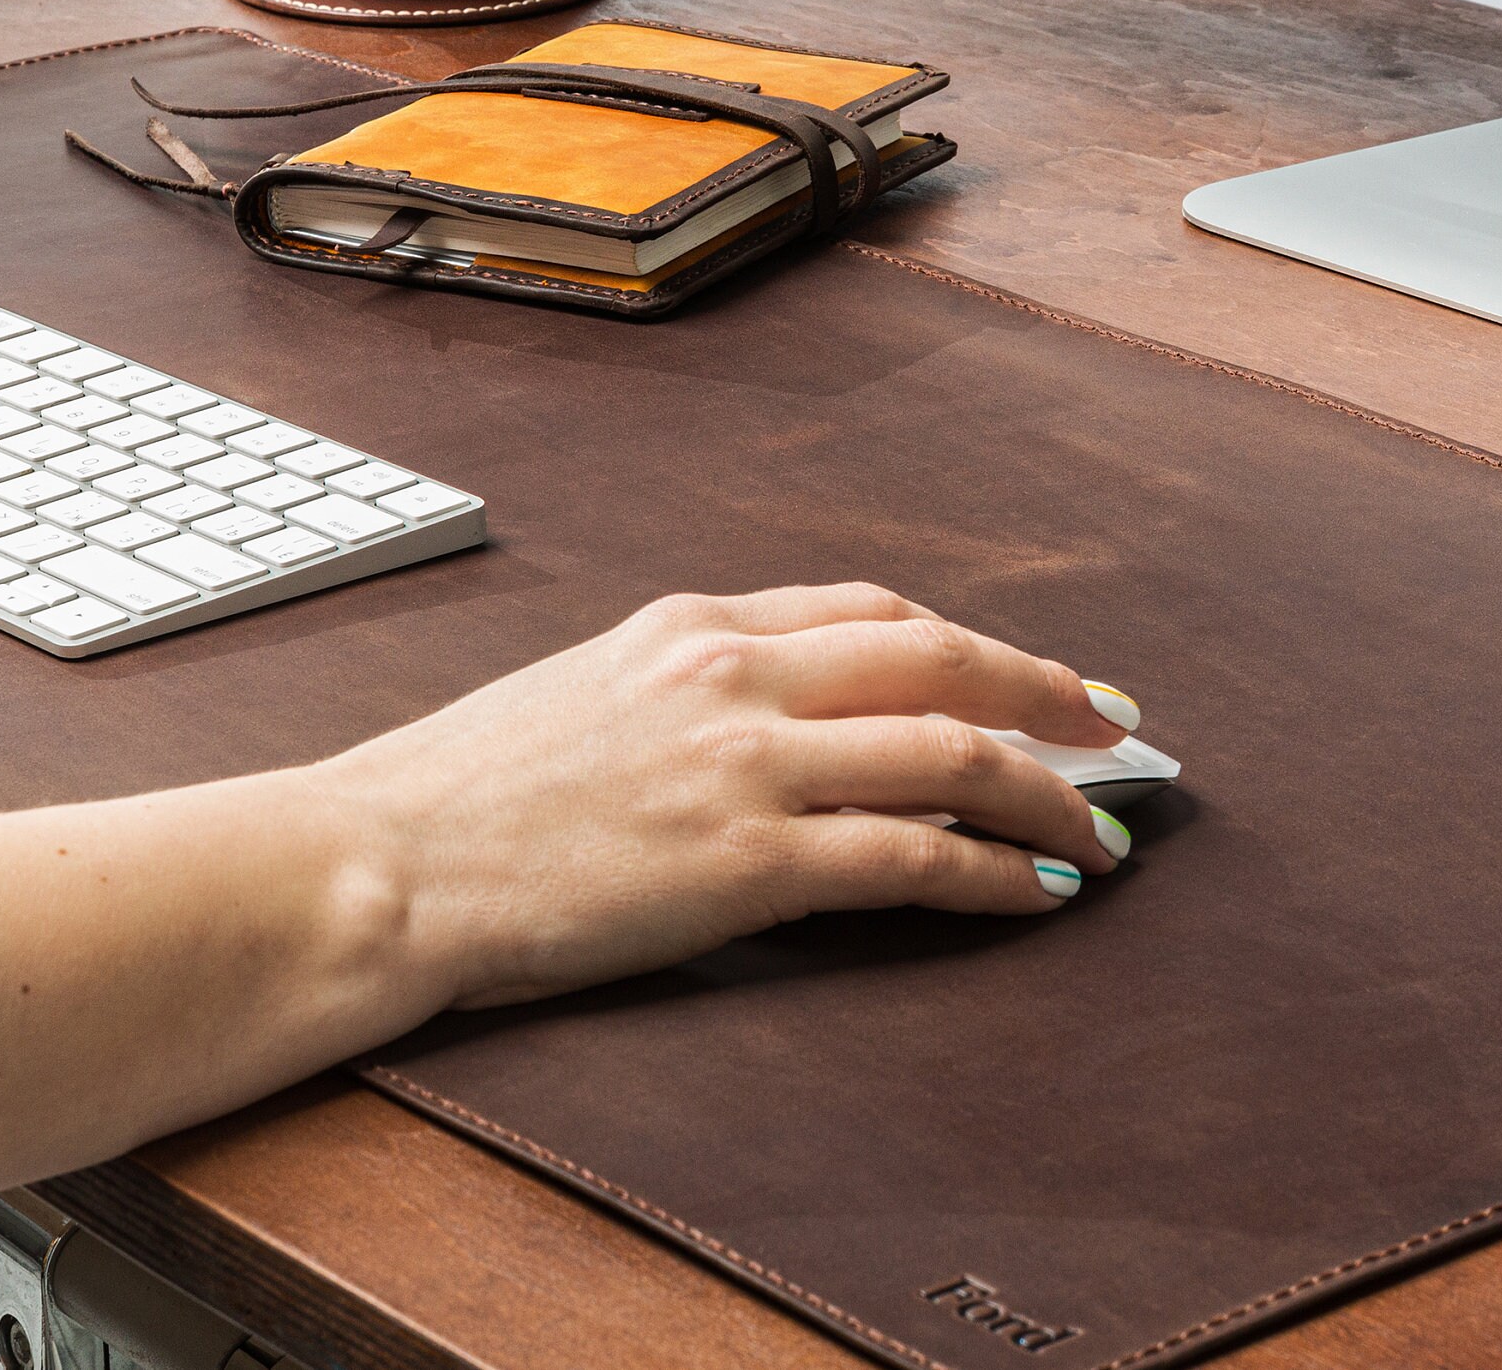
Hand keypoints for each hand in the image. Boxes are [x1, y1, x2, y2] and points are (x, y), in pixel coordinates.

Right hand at [329, 583, 1140, 1008]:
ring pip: (951, 752)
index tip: (1025, 676)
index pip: (873, 610)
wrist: (386, 863)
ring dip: (1046, 794)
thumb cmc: (463, 793)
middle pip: (940, 660)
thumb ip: (684, 684)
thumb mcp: (583, 688)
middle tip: (1116, 732)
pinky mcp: (748, 861)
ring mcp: (748, 763)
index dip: (970, 643)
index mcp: (695, 623)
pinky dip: (992, 873)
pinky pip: (912, 857)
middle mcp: (736, 672)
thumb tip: (771, 717)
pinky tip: (1034, 892)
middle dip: (1045, 694)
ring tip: (1101, 832)